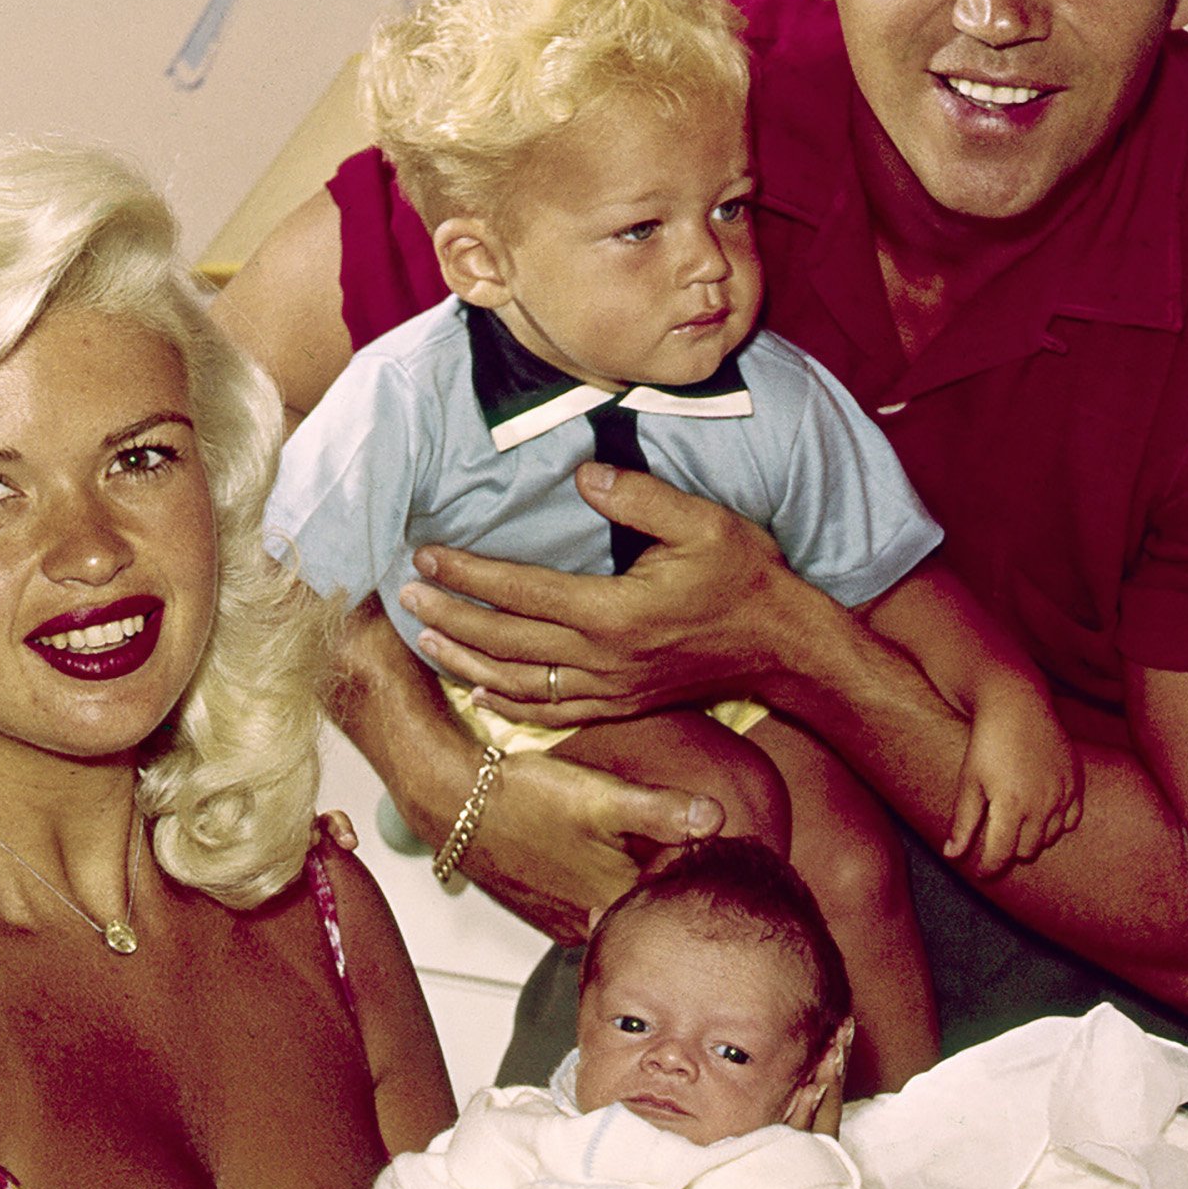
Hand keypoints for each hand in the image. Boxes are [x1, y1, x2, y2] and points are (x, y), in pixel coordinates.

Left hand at [401, 466, 811, 724]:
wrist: (783, 648)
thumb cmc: (746, 580)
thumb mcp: (704, 523)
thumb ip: (640, 498)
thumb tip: (585, 475)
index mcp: (614, 611)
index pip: (520, 591)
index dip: (467, 574)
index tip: (426, 556)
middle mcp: (603, 657)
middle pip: (506, 641)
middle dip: (450, 616)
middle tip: (405, 595)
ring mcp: (610, 688)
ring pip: (519, 683)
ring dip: (466, 661)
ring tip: (426, 639)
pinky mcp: (621, 705)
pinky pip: (552, 713)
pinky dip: (509, 705)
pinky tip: (481, 692)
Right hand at [455, 750, 724, 943]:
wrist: (453, 802)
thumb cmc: (524, 798)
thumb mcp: (602, 797)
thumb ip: (662, 812)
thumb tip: (716, 819)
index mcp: (615, 901)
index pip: (678, 899)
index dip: (699, 869)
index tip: (712, 845)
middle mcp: (591, 924)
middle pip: (649, 907)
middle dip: (667, 880)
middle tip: (676, 843)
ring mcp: (565, 923)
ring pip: (618, 908)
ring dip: (632, 883)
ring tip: (637, 848)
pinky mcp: (545, 915)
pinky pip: (589, 908)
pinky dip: (600, 887)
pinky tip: (596, 857)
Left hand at [944, 688, 1084, 878]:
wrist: (1018, 705)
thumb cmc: (987, 743)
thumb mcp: (969, 782)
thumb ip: (963, 823)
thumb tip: (951, 855)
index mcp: (1010, 806)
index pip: (1001, 855)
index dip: (988, 868)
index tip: (980, 871)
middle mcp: (1041, 804)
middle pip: (1026, 850)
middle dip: (1009, 849)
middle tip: (997, 837)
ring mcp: (1062, 794)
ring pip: (1050, 838)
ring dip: (1033, 837)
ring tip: (1017, 822)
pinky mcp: (1076, 782)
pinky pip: (1071, 820)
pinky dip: (1057, 824)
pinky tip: (1042, 813)